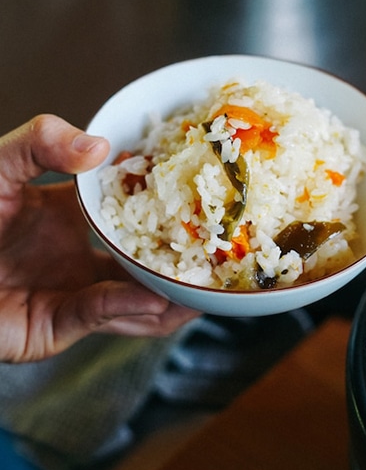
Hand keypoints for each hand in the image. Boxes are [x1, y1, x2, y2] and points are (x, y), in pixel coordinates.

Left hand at [0, 115, 198, 361]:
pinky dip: (131, 307)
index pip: (131, 209)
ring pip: (137, 295)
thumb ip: (41, 143)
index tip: (198, 194)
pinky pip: (103, 314)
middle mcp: (80, 255)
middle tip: (220, 247)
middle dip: (181, 256)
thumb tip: (100, 145)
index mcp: (71, 214)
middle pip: (143, 257)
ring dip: (171, 293)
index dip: (165, 204)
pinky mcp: (59, 326)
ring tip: (207, 286)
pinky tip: (156, 298)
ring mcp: (74, 291)